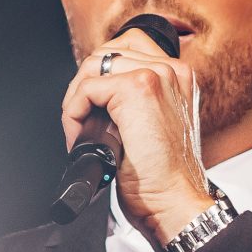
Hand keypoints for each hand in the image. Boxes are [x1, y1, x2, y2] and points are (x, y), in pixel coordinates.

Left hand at [60, 26, 210, 244]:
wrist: (175, 202)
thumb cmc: (164, 178)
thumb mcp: (155, 128)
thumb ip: (137, 103)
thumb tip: (97, 94)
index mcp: (178, 77)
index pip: (126, 49)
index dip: (100, 78)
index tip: (94, 110)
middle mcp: (171, 70)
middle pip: (106, 55)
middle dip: (84, 87)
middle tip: (81, 123)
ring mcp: (155, 76)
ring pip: (94, 68)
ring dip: (77, 100)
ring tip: (80, 131)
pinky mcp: (137, 90)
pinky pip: (87, 89)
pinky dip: (73, 113)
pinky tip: (80, 137)